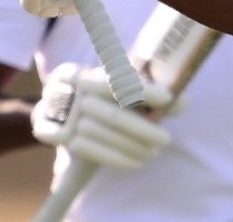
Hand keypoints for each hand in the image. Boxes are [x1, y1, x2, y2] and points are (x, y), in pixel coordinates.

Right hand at [33, 63, 176, 168]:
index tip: (168, 98)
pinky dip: (116, 157)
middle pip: (109, 112)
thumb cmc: (96, 94)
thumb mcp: (115, 85)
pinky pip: (87, 150)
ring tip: (155, 151)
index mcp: (83, 69)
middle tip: (166, 139)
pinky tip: (137, 162)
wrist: (53, 108)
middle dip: (142, 128)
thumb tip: (183, 103)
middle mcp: (67, 89)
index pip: (117, 79)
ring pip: (99, 133)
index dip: (143, 89)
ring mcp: (56, 113)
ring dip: (131, 146)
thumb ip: (149, 92)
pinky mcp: (49, 134)